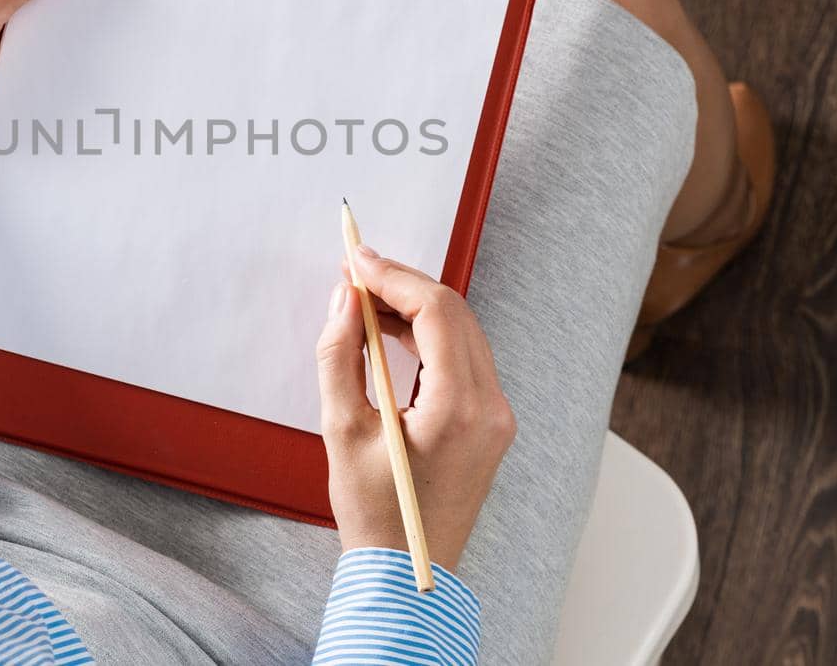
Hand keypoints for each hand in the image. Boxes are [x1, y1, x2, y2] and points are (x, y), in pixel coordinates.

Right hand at [315, 244, 515, 571]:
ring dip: (417, 307)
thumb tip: (346, 299)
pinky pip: (464, 358)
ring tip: (367, 298)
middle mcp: (491, 407)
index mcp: (459, 408)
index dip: (394, 277)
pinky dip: (429, 335)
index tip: (357, 261)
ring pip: (463, 331)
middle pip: (454, 314)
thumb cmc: (374, 515)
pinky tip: (392, 331)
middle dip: (404, 284)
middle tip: (357, 272)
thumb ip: (340, 354)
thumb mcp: (342, 429)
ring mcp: (497, 416)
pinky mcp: (489, 423)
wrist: (407, 574)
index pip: (436, 312)